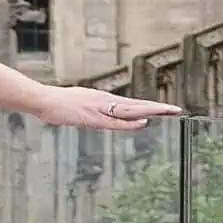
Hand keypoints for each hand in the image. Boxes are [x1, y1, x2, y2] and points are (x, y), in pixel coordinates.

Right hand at [32, 85, 179, 131]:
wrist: (45, 100)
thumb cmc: (60, 104)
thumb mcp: (81, 105)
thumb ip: (94, 110)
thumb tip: (102, 115)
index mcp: (105, 100)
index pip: (133, 104)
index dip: (150, 106)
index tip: (166, 108)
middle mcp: (106, 101)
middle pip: (137, 105)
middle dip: (157, 108)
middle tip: (177, 109)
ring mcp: (101, 108)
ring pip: (131, 110)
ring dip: (150, 111)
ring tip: (168, 111)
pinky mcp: (93, 117)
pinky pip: (115, 122)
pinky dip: (130, 123)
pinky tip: (142, 122)